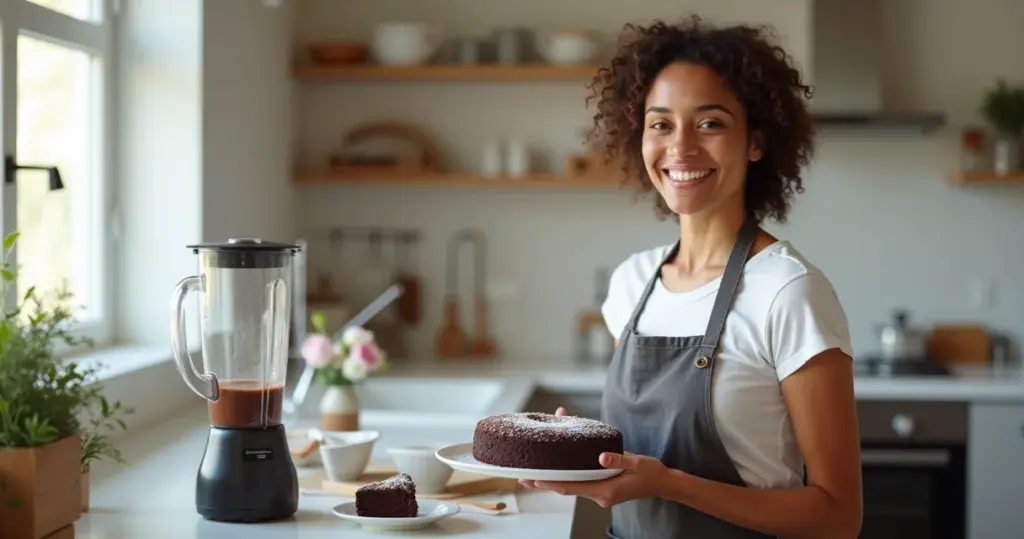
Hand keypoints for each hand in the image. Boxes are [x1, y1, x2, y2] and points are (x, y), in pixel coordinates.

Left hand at [519, 406, 667, 507]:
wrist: (663, 483)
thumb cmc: (651, 473)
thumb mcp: (637, 462)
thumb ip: (618, 459)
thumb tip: (600, 456)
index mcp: (605, 491)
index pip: (572, 487)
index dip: (551, 482)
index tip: (534, 479)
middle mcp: (599, 495)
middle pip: (566, 487)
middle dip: (545, 481)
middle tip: (523, 476)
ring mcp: (599, 493)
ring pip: (572, 485)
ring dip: (555, 477)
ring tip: (534, 470)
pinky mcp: (601, 488)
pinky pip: (581, 482)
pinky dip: (568, 473)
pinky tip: (559, 465)